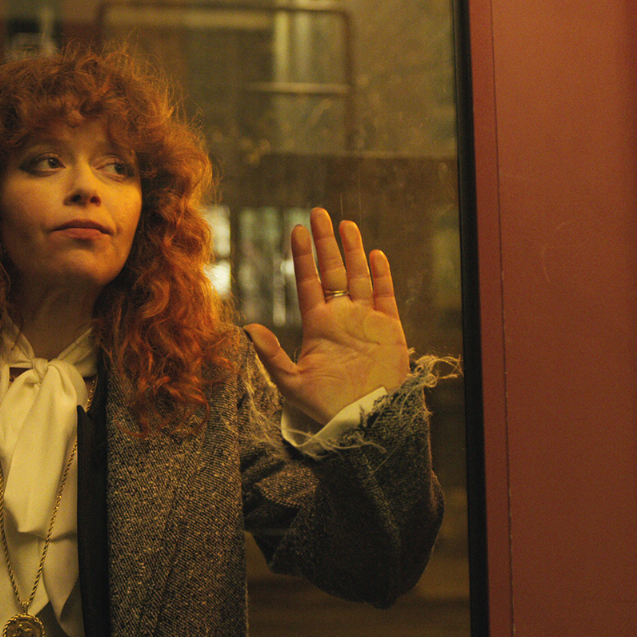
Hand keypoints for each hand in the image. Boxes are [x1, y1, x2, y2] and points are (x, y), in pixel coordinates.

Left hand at [244, 207, 409, 425]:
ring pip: (359, 276)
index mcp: (318, 325)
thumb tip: (247, 328)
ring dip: (352, 251)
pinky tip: (374, 254)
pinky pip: (385, 296)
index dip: (303, 256)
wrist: (364, 423)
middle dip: (325, 243)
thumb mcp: (291, 383)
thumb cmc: (325, 408)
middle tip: (318, 213)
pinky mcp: (390, 329)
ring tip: (345, 224)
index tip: (295, 230)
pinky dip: (381, 274)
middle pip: (332, 271)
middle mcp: (342, 317)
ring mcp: (366, 320)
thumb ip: (271, 356)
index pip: (308, 282)